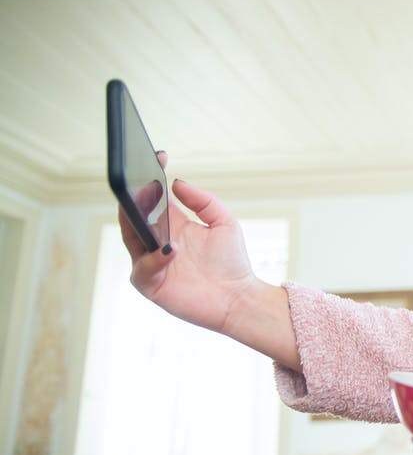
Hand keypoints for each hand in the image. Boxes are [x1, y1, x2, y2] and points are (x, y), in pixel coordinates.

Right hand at [119, 152, 298, 369]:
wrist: (239, 298)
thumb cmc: (232, 263)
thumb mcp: (223, 222)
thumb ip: (203, 200)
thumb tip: (176, 182)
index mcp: (172, 225)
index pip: (153, 198)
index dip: (152, 177)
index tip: (160, 157)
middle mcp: (158, 242)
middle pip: (134, 216)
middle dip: (135, 197)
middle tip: (141, 181)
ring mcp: (152, 263)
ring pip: (131, 239)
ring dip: (137, 224)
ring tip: (147, 210)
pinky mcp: (152, 285)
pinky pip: (142, 269)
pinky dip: (153, 259)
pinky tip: (170, 250)